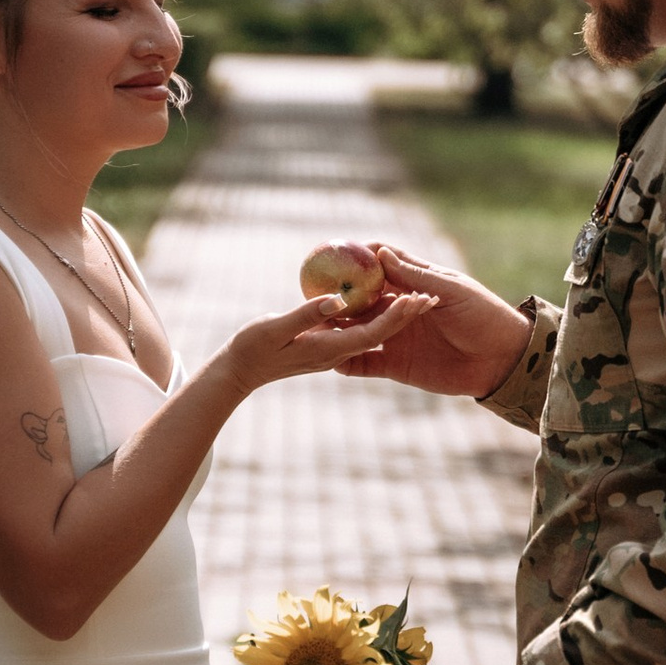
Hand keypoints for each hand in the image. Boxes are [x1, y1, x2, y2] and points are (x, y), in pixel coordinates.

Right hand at [218, 286, 434, 396]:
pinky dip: (368, 319)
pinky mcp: (327, 348)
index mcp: (330, 348)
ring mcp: (334, 351)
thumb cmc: (250, 349)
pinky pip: (354, 333)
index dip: (396, 316)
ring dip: (392, 315)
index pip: (372, 332)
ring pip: (370, 331)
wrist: (237, 371)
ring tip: (414, 294)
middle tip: (427, 294)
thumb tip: (336, 300)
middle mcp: (338, 350)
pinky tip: (375, 302)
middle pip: (378, 331)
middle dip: (403, 314)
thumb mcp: (276, 329)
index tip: (414, 298)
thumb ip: (306, 314)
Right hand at [332, 238, 533, 396]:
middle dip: (337, 294)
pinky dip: (347, 362)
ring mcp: (396, 337)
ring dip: (337, 328)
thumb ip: (416, 276)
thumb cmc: (484, 316)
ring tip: (312, 326)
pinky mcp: (397, 365)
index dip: (356, 257)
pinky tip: (329, 359)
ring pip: (358, 330)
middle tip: (310, 292)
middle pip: (361, 298)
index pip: (379, 264)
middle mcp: (399, 309)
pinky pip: (366, 364)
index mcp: (414, 284)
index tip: (330, 253)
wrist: (503, 360)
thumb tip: (380, 253)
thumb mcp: (452, 291)